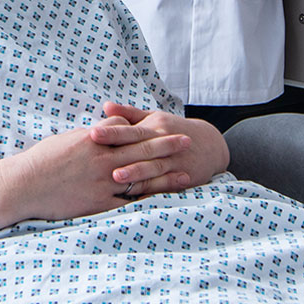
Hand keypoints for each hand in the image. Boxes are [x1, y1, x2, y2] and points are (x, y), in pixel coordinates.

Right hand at [0, 119, 192, 222]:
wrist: (24, 185)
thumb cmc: (42, 161)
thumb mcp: (68, 140)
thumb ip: (91, 137)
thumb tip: (105, 131)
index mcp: (95, 141)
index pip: (129, 131)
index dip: (151, 131)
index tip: (170, 127)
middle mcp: (103, 160)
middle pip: (142, 151)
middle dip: (167, 146)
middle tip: (188, 142)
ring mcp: (103, 182)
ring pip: (141, 178)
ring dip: (165, 176)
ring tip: (185, 174)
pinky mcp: (99, 203)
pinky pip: (128, 202)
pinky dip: (147, 201)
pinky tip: (163, 201)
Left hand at [90, 102, 227, 196]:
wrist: (211, 144)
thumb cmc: (174, 130)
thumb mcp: (155, 118)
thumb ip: (129, 115)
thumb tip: (106, 107)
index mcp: (154, 126)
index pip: (130, 129)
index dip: (112, 133)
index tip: (92, 134)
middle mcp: (164, 142)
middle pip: (140, 148)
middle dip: (119, 154)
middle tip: (97, 158)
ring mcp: (174, 161)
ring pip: (153, 168)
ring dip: (136, 173)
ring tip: (116, 178)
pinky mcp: (183, 177)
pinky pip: (165, 185)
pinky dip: (152, 190)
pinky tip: (137, 197)